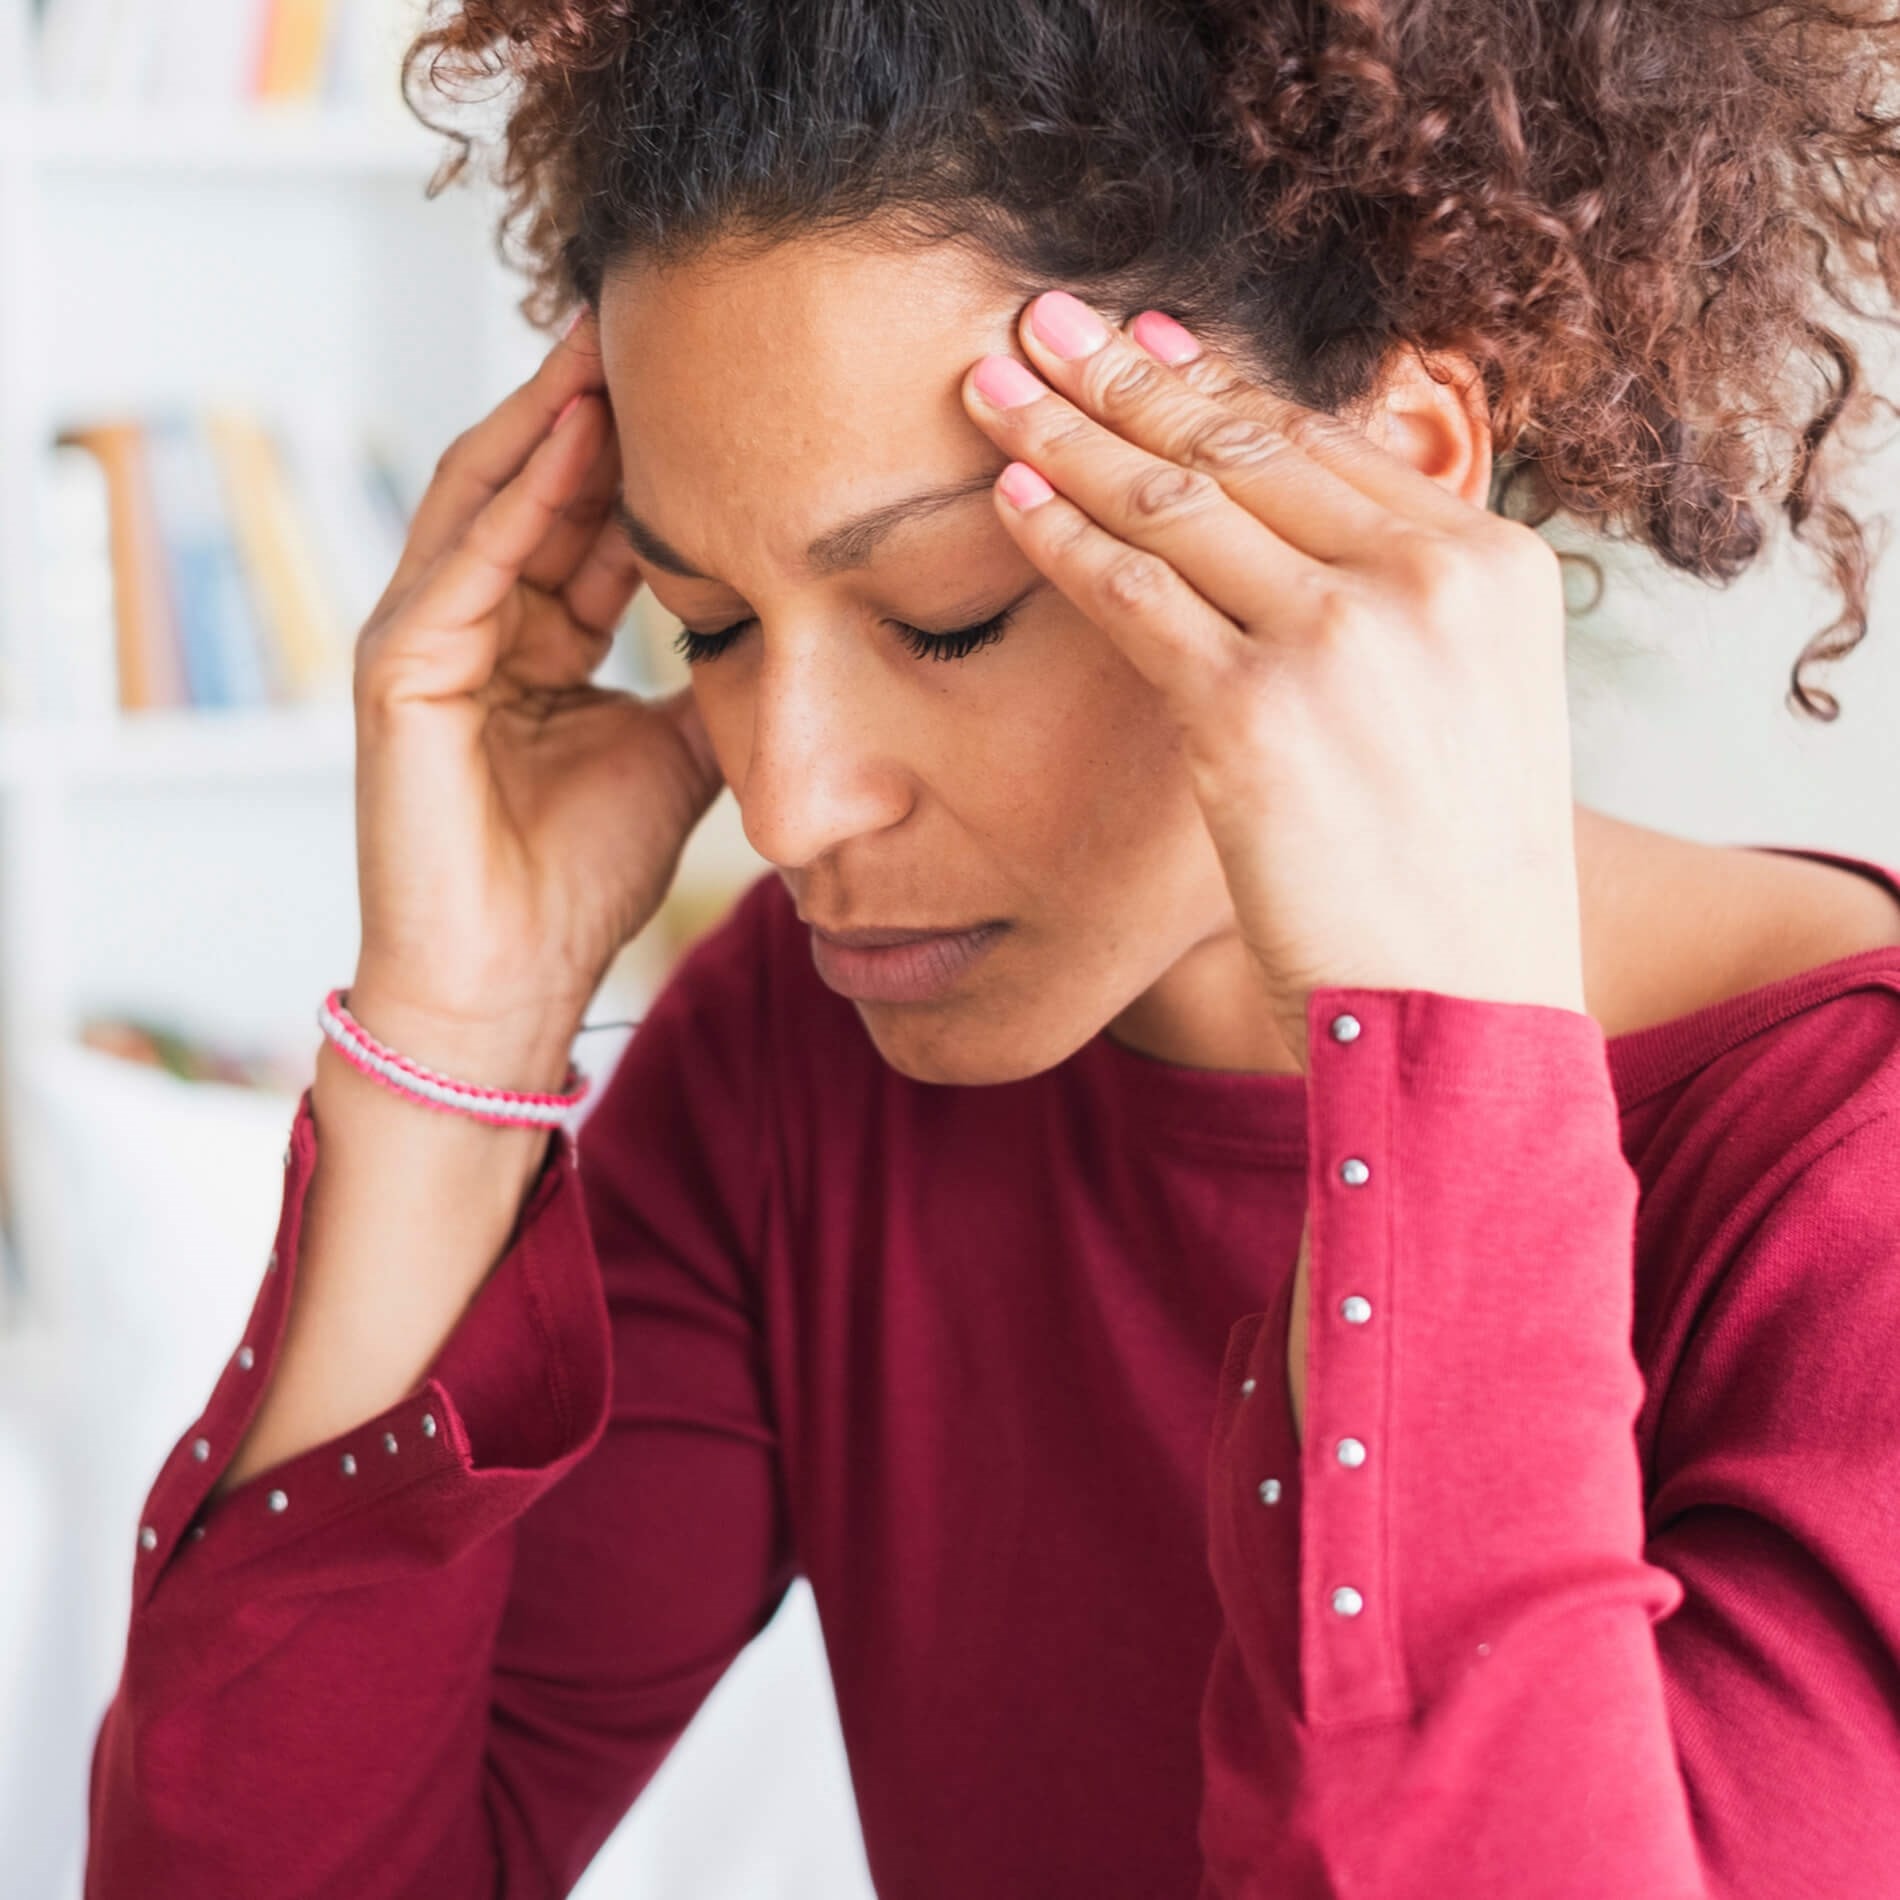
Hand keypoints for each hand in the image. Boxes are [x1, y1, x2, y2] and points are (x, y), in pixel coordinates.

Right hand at [348, 308, 725, 1079]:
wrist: (510, 981)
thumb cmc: (582, 877)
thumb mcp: (677, 751)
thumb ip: (711, 678)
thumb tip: (788, 617)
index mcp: (534, 640)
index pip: (585, 518)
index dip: (646, 450)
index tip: (715, 381)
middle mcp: (473, 623)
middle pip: (532, 483)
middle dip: (592, 401)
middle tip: (659, 312)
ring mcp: (424, 641)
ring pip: (488, 499)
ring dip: (549, 416)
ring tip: (611, 337)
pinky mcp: (397, 673)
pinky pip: (464, 564)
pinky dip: (516, 497)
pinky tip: (571, 431)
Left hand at [960, 291, 1587, 1074]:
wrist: (1462, 1012)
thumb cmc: (1455, 884)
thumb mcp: (1473, 715)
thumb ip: (1406, 611)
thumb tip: (1303, 538)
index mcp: (1492, 565)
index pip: (1323, 442)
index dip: (1216, 383)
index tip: (1144, 340)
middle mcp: (1425, 577)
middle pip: (1242, 445)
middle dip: (1123, 373)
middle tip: (1040, 318)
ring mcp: (1341, 637)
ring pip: (1174, 502)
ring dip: (1069, 432)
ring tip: (993, 383)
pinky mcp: (1254, 709)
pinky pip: (1131, 593)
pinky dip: (1060, 538)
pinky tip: (1008, 497)